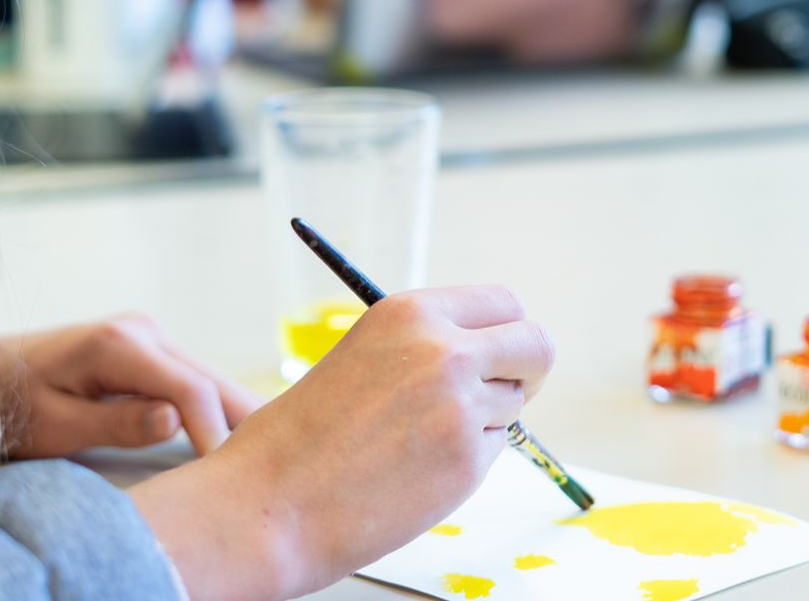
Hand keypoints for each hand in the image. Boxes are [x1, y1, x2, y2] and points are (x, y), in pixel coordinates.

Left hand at [0, 315, 262, 459]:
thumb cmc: (6, 404)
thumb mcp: (54, 426)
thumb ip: (116, 424)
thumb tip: (175, 422)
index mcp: (121, 344)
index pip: (192, 390)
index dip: (217, 434)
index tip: (231, 476)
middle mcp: (142, 331)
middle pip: (212, 379)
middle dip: (245, 422)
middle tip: (277, 466)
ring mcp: (147, 336)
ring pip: (209, 379)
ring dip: (234, 416)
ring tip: (267, 455)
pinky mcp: (146, 349)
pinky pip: (192, 380)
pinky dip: (215, 408)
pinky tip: (237, 435)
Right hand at [128, 286, 553, 600]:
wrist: (271, 504)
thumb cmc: (304, 437)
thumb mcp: (364, 356)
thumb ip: (424, 347)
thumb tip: (488, 353)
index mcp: (411, 313)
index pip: (504, 304)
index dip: (506, 333)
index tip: (499, 354)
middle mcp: (444, 350)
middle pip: (537, 346)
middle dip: (527, 371)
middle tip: (501, 394)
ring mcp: (461, 406)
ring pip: (513, 407)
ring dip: (485, 423)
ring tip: (417, 443)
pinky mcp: (466, 461)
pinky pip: (493, 452)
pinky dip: (466, 463)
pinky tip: (413, 472)